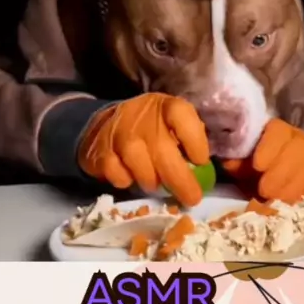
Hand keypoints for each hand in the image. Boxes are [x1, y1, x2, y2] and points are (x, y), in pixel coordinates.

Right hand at [78, 93, 209, 206]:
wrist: (109, 123)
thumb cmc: (152, 127)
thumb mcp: (172, 123)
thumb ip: (188, 139)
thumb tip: (204, 170)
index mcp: (165, 106)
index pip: (181, 115)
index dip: (195, 140)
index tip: (201, 161)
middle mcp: (141, 116)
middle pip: (162, 149)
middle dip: (180, 180)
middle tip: (192, 198)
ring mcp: (118, 133)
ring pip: (140, 166)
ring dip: (152, 181)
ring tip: (155, 183)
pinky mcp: (100, 150)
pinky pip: (118, 176)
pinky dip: (127, 182)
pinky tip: (130, 176)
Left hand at [222, 118, 303, 203]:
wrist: (295, 170)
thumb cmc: (265, 163)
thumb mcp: (248, 160)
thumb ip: (238, 161)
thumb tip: (228, 163)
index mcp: (279, 131)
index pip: (278, 131)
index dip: (269, 147)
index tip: (257, 164)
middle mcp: (300, 141)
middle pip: (297, 151)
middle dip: (279, 173)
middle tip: (264, 190)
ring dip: (291, 189)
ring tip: (275, 202)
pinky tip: (290, 207)